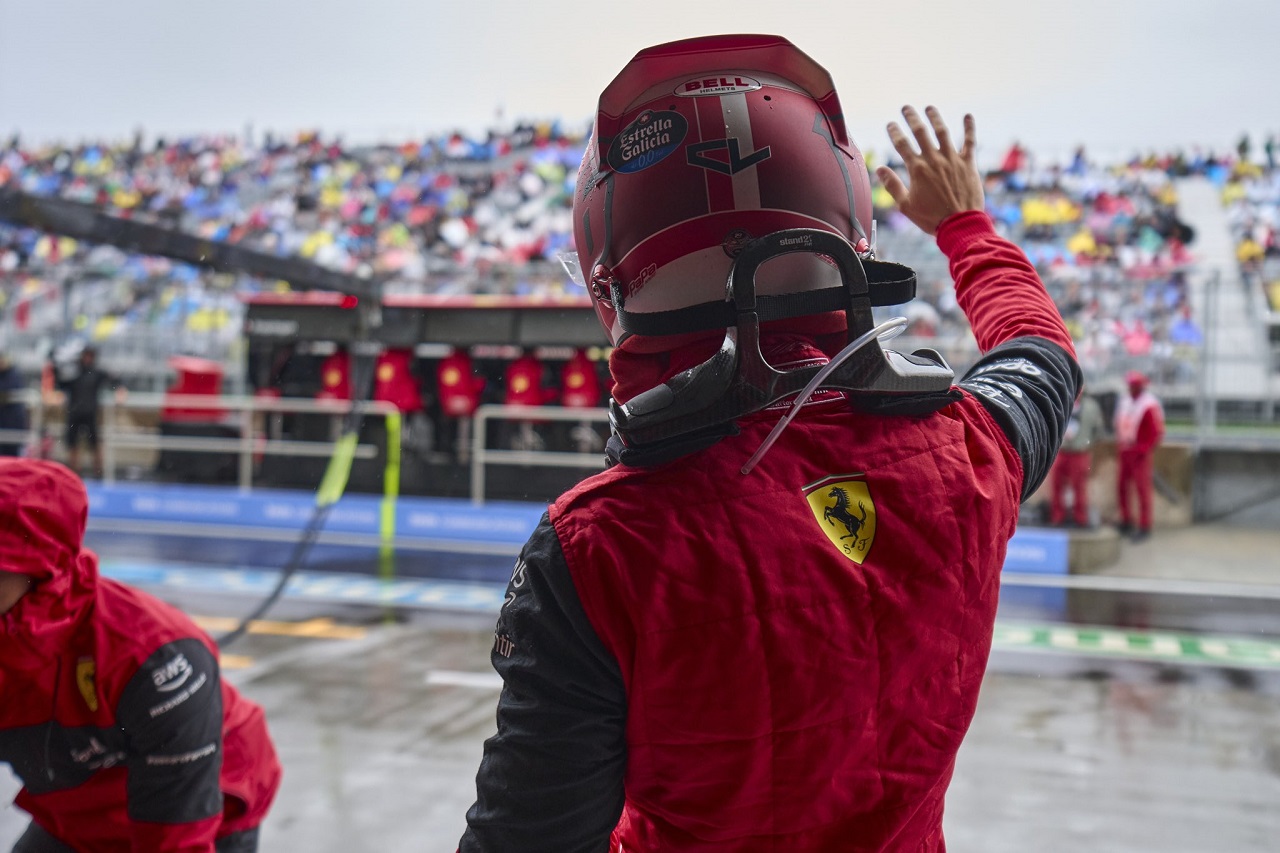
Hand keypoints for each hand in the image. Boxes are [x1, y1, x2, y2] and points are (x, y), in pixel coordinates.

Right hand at [876, 105, 983, 234]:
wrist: (959, 224)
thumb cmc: (931, 218)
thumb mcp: (906, 205)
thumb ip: (893, 185)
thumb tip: (880, 169)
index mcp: (918, 169)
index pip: (902, 145)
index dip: (895, 132)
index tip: (890, 124)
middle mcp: (934, 160)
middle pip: (921, 132)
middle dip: (912, 118)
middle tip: (906, 108)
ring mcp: (953, 160)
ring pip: (943, 132)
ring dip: (935, 118)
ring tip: (929, 108)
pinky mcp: (968, 164)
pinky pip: (970, 142)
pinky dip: (969, 128)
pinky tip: (967, 116)